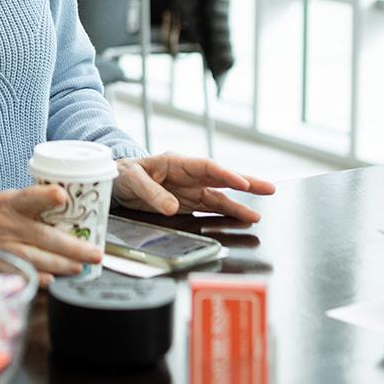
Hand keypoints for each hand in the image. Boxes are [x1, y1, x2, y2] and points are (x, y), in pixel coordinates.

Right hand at [0, 185, 101, 284]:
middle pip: (43, 236)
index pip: (30, 197)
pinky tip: (52, 281)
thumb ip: (34, 204)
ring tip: (79, 269)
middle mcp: (8, 225)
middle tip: (94, 253)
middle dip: (72, 247)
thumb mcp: (9, 196)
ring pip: (35, 258)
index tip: (61, 196)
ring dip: (60, 265)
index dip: (46, 196)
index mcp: (12, 203)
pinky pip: (19, 272)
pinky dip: (36, 277)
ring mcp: (2, 246)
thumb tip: (69, 205)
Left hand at [113, 154, 274, 224]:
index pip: (206, 167)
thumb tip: (173, 208)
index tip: (242, 183)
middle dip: (245, 183)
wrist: (114, 182)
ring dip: (237, 205)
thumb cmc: (122, 174)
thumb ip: (152, 193)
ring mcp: (188, 190)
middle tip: (269, 189)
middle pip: (220, 179)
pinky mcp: (185, 204)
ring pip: (218, 196)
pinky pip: (208, 208)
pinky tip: (238, 220)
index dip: (225, 174)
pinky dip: (224, 214)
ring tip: (257, 216)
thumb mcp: (132, 180)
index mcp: (176, 163)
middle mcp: (187, 176)